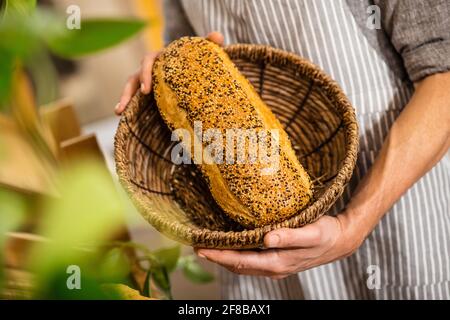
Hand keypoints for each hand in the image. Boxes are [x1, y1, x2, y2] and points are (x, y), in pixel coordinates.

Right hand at [115, 31, 224, 114]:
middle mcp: (151, 68)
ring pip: (132, 88)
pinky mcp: (149, 93)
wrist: (194, 65)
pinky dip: (129, 106)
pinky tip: (122, 117)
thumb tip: (218, 36)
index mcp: (161, 57)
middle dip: (128, 92)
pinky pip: (137, 99)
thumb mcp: (203, 51)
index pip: (148, 61)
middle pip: (134, 77)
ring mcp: (148, 81)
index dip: (146, 73)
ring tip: (118, 112)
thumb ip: (210, 44)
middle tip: (125, 106)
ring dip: (124, 99)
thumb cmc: (196, 58)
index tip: (147, 89)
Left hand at [196, 213, 362, 278]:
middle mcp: (273, 267)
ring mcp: (275, 265)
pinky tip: (231, 244)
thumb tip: (267, 238)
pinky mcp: (276, 259)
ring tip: (208, 245)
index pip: (242, 261)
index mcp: (278, 262)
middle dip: (216, 257)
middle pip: (238, 265)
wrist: (340, 240)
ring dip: (224, 256)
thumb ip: (290, 236)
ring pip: (243, 264)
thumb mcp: (311, 233)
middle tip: (197, 245)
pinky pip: (251, 259)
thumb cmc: (326, 234)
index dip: (220, 256)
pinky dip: (237, 254)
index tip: (201, 249)